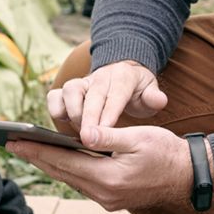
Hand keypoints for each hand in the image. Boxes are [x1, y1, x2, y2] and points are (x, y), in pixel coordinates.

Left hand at [6, 125, 194, 210]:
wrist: (189, 175)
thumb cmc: (165, 151)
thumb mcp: (138, 137)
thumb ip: (107, 135)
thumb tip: (82, 134)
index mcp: (108, 178)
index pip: (63, 162)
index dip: (36, 150)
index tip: (14, 142)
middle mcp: (104, 194)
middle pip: (61, 173)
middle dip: (35, 157)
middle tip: (11, 144)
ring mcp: (107, 199)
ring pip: (69, 179)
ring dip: (49, 164)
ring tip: (28, 149)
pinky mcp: (112, 199)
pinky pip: (81, 182)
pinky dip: (66, 169)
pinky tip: (56, 159)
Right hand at [47, 60, 167, 134]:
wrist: (122, 74)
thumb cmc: (137, 90)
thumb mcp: (150, 92)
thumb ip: (153, 97)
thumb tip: (159, 100)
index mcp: (122, 76)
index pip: (116, 93)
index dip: (110, 112)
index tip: (105, 130)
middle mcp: (99, 77)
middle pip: (91, 95)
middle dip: (88, 117)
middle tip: (88, 139)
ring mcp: (82, 83)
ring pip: (69, 91)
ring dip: (72, 113)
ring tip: (79, 134)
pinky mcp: (67, 91)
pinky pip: (54, 96)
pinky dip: (55, 110)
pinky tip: (62, 127)